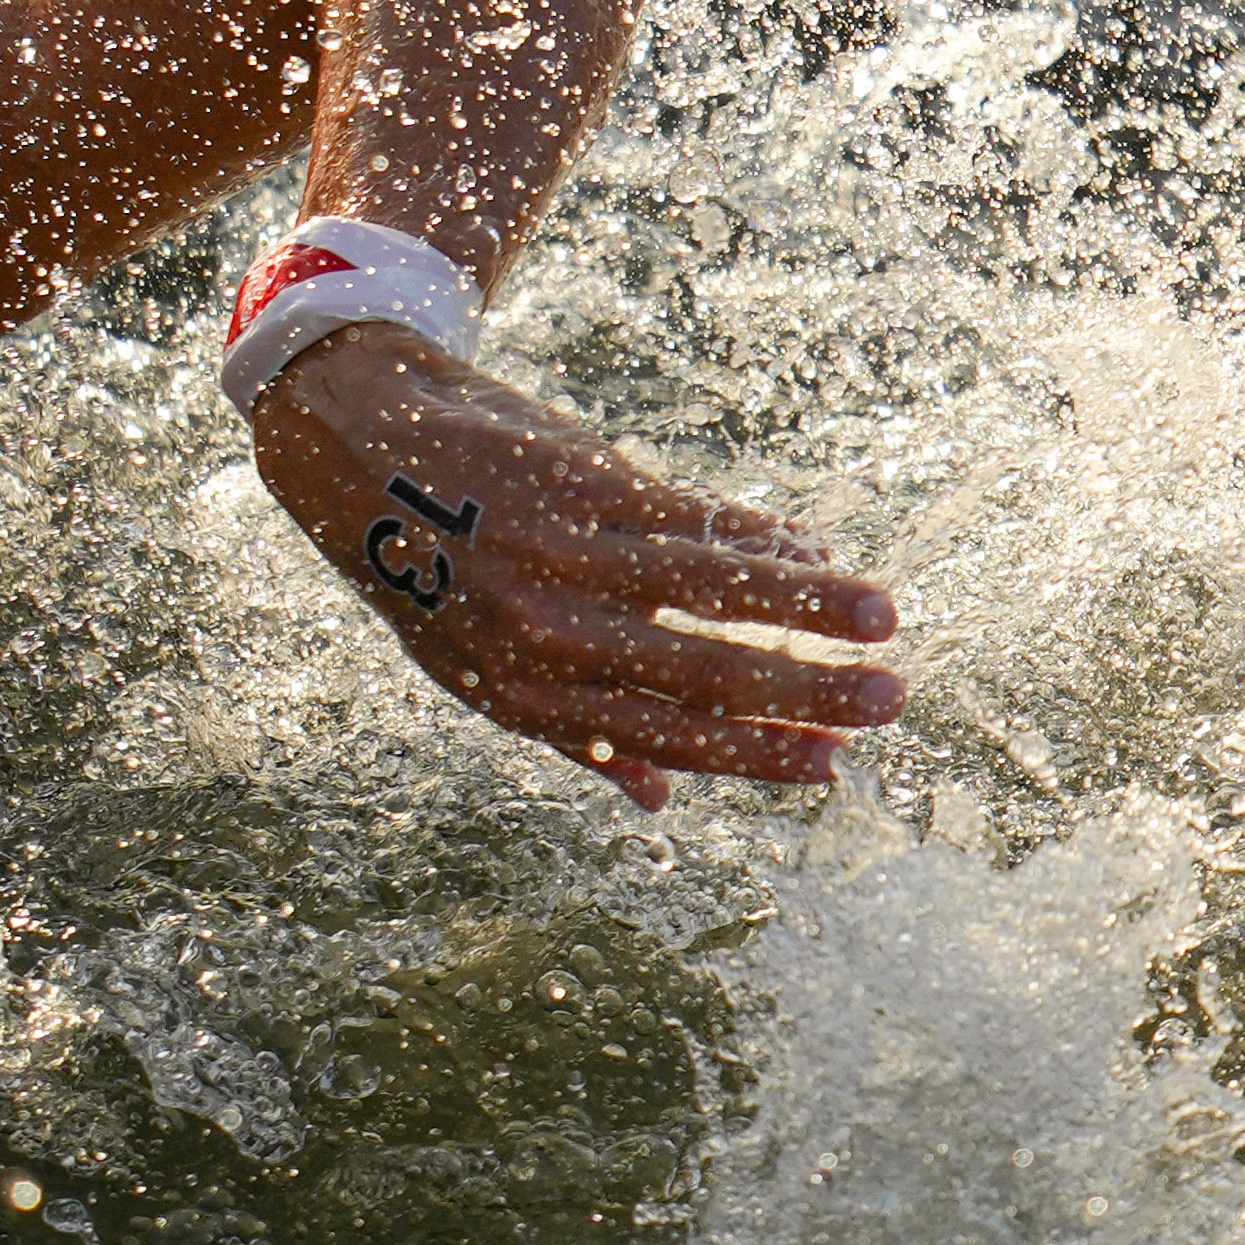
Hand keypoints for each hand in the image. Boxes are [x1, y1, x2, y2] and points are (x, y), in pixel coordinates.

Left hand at [249, 329, 898, 806]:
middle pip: (699, 675)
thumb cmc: (424, 563)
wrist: (355, 440)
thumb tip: (657, 804)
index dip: (754, 757)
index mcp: (521, 693)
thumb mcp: (471, 665)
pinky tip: (811, 550)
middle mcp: (543, 634)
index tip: (831, 767)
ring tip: (881, 618)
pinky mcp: (578, 482)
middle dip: (805, 694)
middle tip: (889, 702)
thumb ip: (571, 731)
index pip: (661, 739)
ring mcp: (562, 555)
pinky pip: (689, 519)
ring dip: (806, 607)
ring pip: (709, 592)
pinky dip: (757, 538)